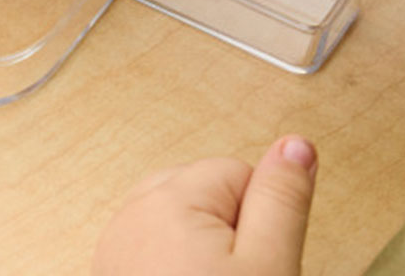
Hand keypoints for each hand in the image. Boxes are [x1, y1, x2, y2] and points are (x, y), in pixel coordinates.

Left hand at [91, 136, 317, 275]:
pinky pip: (155, 254)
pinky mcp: (109, 275)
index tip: (258, 268)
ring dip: (203, 259)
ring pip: (182, 228)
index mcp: (170, 196)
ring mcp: (114, 247)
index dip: (262, 223)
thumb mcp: (270, 269)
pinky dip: (175, 273)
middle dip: (232, 238)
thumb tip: (295, 143)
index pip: (240, 173)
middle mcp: (132, 211)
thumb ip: (282, 199)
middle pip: (206, 197)